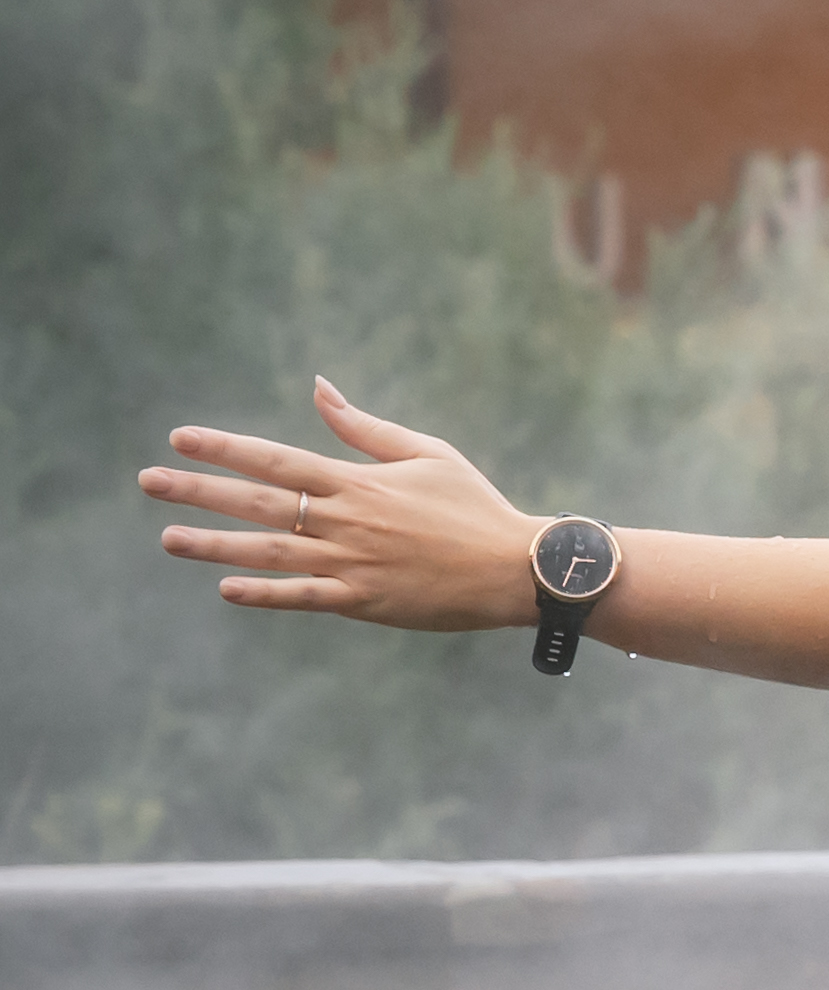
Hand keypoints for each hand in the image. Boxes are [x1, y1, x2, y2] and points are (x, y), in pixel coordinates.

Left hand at [138, 381, 547, 631]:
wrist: (517, 567)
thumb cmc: (475, 507)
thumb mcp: (427, 454)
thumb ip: (365, 428)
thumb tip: (320, 388)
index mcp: (360, 482)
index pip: (276, 460)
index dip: (225, 448)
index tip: (180, 439)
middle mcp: (348, 521)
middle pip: (259, 503)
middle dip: (199, 491)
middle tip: (149, 482)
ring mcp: (354, 563)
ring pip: (270, 552)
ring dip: (215, 546)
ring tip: (169, 538)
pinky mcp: (366, 600)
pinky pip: (305, 596)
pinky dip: (265, 593)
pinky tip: (227, 588)